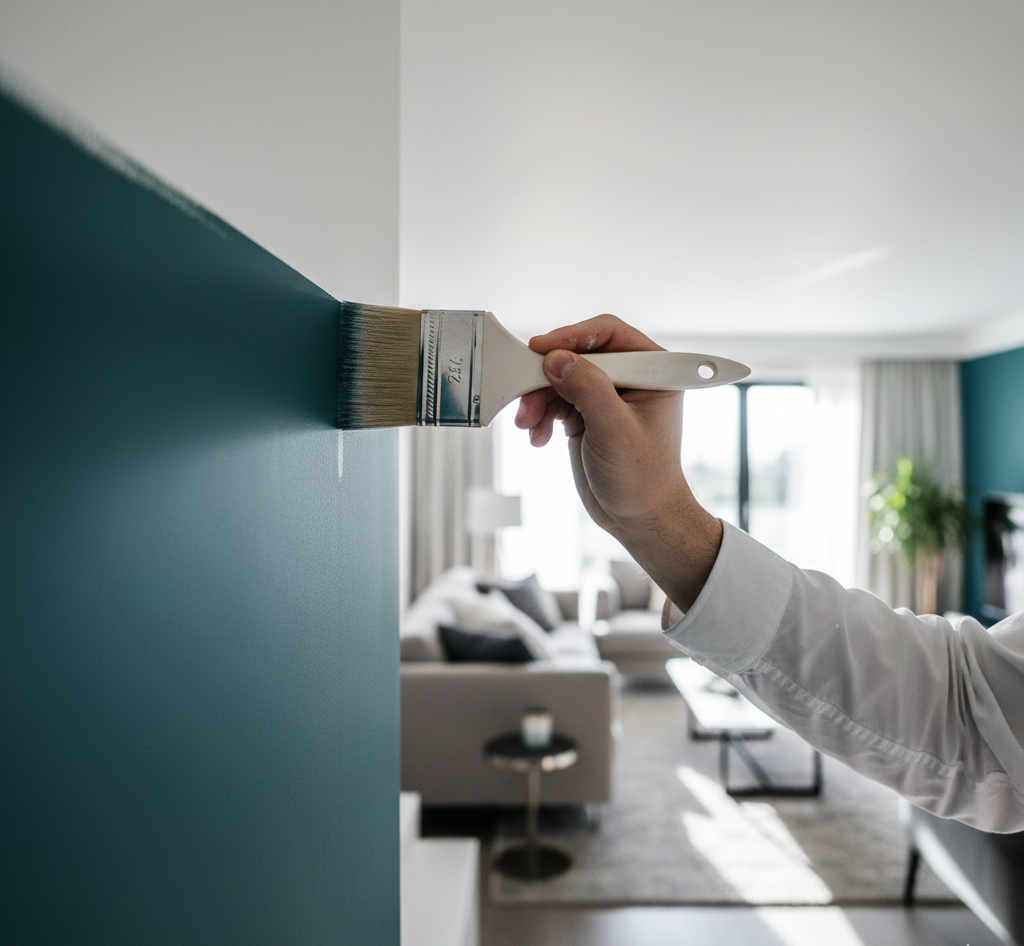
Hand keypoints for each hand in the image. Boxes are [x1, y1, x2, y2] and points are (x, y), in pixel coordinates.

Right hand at [515, 314, 722, 610]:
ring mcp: (607, 396)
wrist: (639, 520)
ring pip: (562, 378)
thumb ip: (588, 389)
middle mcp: (631, 378)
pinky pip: (556, 400)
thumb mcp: (615, 431)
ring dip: (539, 399)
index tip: (542, 349)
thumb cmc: (644, 480)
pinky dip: (542, 414)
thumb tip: (558, 359)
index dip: (573, 337)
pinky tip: (539, 435)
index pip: (609, 334)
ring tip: (529, 425)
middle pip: (578, 355)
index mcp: (653, 372)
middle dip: (548, 377)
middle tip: (527, 398)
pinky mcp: (588, 414)